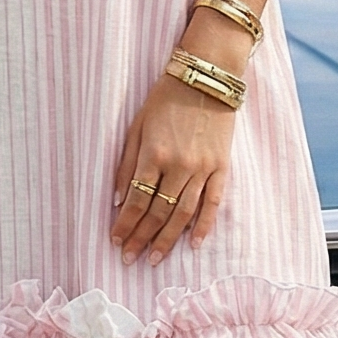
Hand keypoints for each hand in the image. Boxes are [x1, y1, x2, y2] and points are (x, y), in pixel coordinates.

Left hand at [111, 74, 235, 266]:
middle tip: (130, 259)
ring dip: (167, 239)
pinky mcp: (221, 167)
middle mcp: (179, 165)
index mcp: (154, 154)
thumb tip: (118, 200)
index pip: (136, 200)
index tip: (115, 242)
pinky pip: (213, 203)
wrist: (206, 79)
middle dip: (141, 238)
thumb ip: (126, 164)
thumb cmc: (165, 99)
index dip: (125, 225)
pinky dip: (204, 225)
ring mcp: (203, 168)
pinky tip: (194, 244)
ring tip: (154, 258)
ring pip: (183, 214)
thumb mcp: (137, 126)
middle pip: (158, 212)